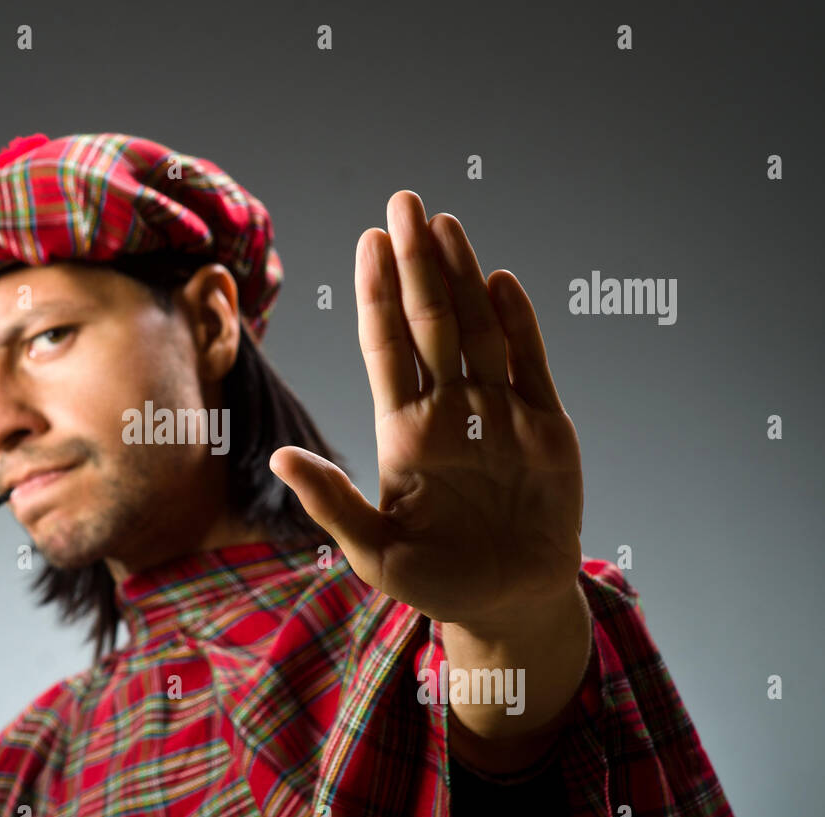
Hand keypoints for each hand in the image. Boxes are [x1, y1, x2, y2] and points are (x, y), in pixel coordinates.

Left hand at [270, 191, 583, 630]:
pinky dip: (518, 325)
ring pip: (477, 332)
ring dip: (462, 279)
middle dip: (416, 266)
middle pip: (429, 324)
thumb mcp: (375, 551)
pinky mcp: (546, 429)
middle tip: (403, 203)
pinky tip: (499, 283)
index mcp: (405, 432)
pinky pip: (529, 366)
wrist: (508, 605)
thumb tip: (279, 456)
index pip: (386, 348)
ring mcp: (498, 415)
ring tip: (444, 226)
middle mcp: (449, 411)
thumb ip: (332, 503)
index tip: (368, 244)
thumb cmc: (435, 582)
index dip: (378, 297)